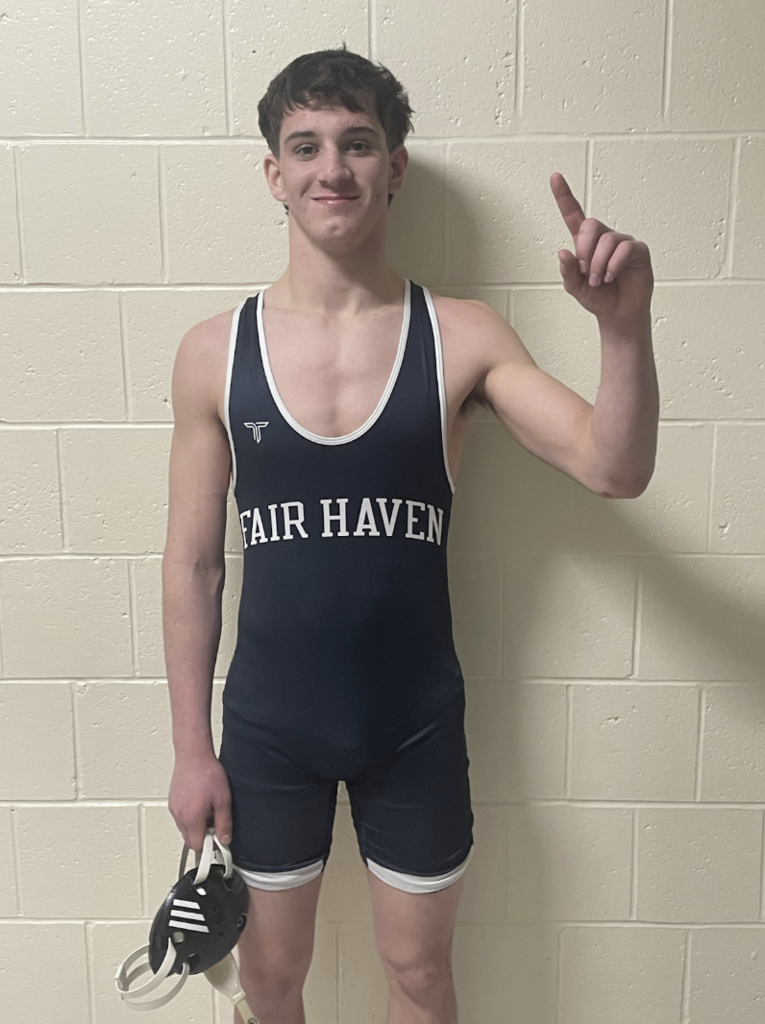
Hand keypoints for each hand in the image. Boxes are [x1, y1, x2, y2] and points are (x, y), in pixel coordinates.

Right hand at [168, 752, 231, 852]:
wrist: (193, 754)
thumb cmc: (207, 772)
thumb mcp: (223, 799)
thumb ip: (224, 823)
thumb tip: (224, 839)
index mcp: (191, 818)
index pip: (197, 846)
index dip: (209, 847)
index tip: (219, 841)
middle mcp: (179, 815)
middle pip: (190, 840)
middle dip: (203, 837)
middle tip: (216, 826)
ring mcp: (174, 808)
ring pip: (185, 829)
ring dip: (197, 827)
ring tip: (210, 811)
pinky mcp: (173, 802)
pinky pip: (181, 818)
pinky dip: (191, 818)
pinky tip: (201, 804)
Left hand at [551, 171, 653, 328]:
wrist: (618, 315)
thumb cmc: (598, 299)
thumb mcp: (575, 288)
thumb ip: (567, 271)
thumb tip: (563, 252)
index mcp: (585, 244)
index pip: (573, 215)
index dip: (564, 196)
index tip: (555, 177)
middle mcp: (604, 239)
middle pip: (591, 225)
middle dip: (584, 250)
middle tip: (585, 272)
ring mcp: (622, 243)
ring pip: (607, 240)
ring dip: (598, 264)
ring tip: (597, 280)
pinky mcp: (638, 251)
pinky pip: (625, 249)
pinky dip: (613, 265)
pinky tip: (610, 276)